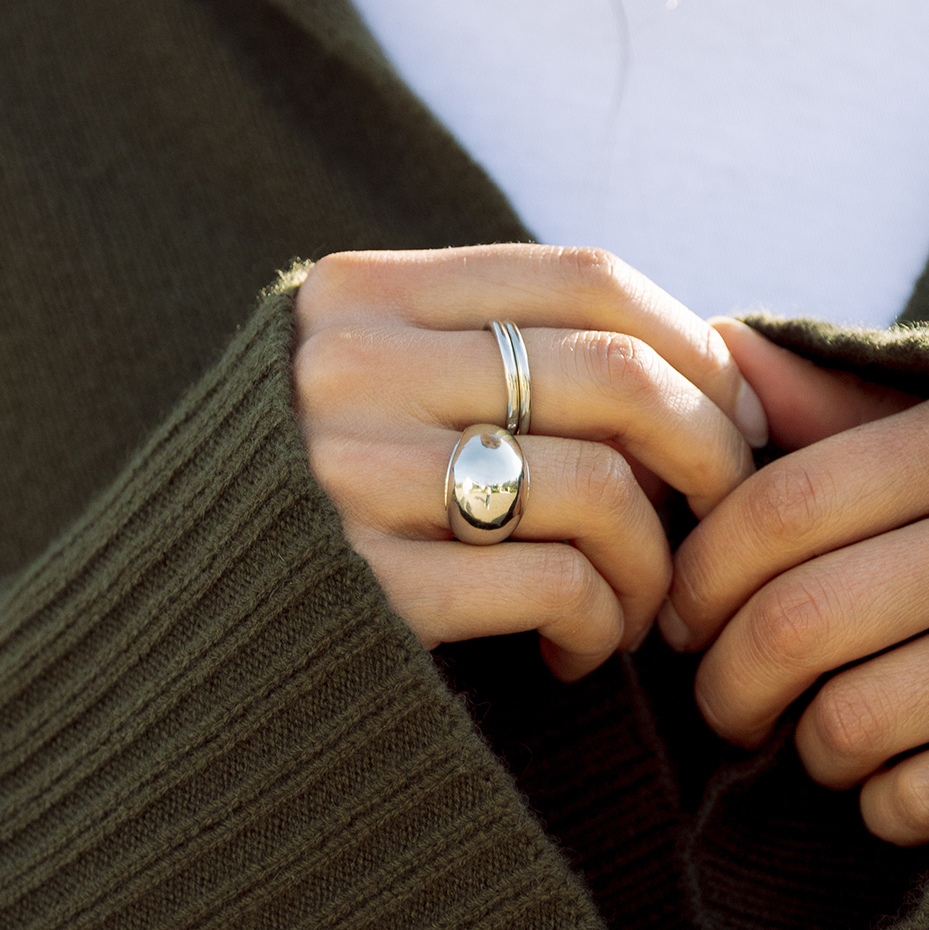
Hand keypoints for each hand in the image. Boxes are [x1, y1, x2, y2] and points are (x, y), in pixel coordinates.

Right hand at [294, 246, 767, 681]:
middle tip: (720, 519)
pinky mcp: (363, 587)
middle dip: (710, 455)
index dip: (696, 345)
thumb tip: (718, 364)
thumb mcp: (397, 391)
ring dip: (657, 565)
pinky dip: (601, 626)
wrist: (188, 650)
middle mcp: (347, 368)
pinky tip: (574, 651)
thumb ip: (511, 355)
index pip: (585, 277)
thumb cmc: (339, 516)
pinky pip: (558, 585)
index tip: (740, 416)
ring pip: (601, 488)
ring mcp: (347, 475)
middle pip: (615, 374)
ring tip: (639, 608)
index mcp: (364, 295)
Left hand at [661, 322, 928, 844]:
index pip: (783, 506)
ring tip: (817, 736)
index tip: (681, 611)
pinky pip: (920, 799)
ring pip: (847, 723)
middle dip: (723, 682)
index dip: (703, 570)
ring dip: (805, 749)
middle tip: (723, 698)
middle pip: (796, 622)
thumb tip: (713, 346)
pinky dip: (881, 803)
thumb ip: (840, 399)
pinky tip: (897, 775)